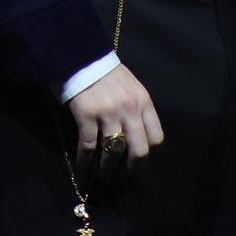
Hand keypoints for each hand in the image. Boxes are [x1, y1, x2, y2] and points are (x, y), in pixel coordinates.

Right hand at [67, 65, 163, 181]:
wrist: (79, 54)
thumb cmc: (105, 72)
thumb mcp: (130, 86)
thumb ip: (136, 109)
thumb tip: (134, 136)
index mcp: (143, 102)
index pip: (156, 137)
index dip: (148, 154)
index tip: (138, 162)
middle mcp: (130, 109)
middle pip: (139, 150)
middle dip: (132, 170)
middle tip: (124, 180)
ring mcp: (108, 113)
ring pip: (114, 151)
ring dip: (109, 170)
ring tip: (104, 179)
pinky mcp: (86, 115)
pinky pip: (89, 146)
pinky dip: (85, 162)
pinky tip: (83, 170)